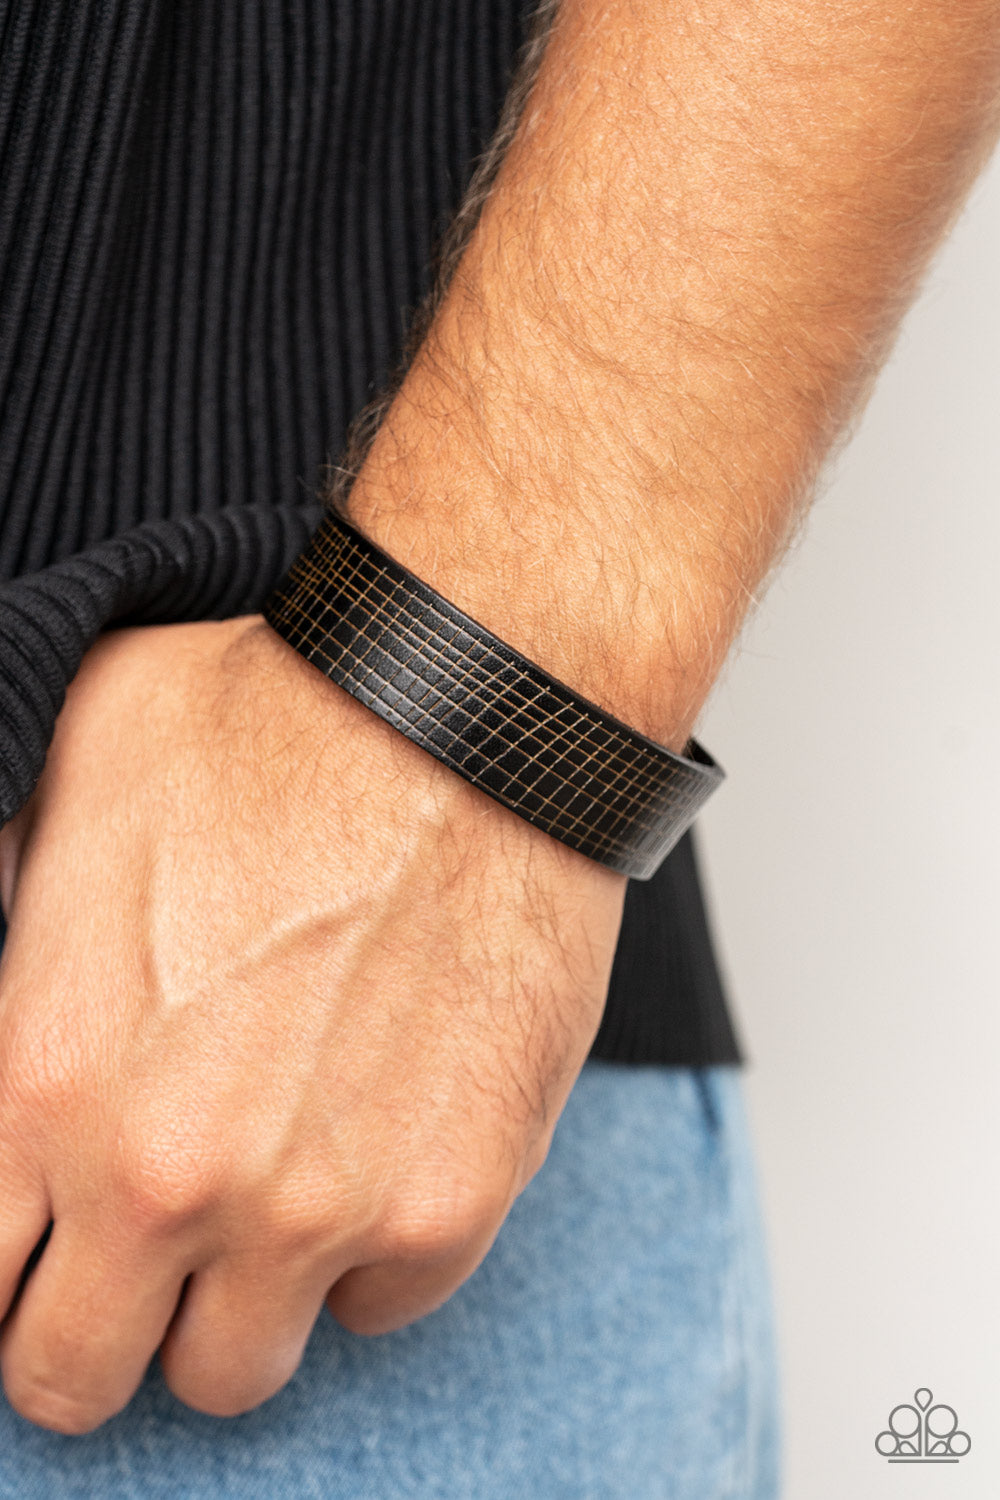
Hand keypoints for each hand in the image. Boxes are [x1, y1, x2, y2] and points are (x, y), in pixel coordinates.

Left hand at [0, 616, 626, 1432]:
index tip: (45, 1246)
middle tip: (141, 1249)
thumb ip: (1, 902)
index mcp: (49, 1080)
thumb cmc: (275, 726)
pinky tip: (371, 1151)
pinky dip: (366, 1253)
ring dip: (234, 1299)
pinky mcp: (452, 1200)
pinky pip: (381, 1307)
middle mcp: (170, 1176)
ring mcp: (319, 1207)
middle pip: (81, 1377)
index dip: (4, 1274)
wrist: (469, 715)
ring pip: (233, 1372)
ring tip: (264, 1196)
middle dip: (97, 1321)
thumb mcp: (69, 781)